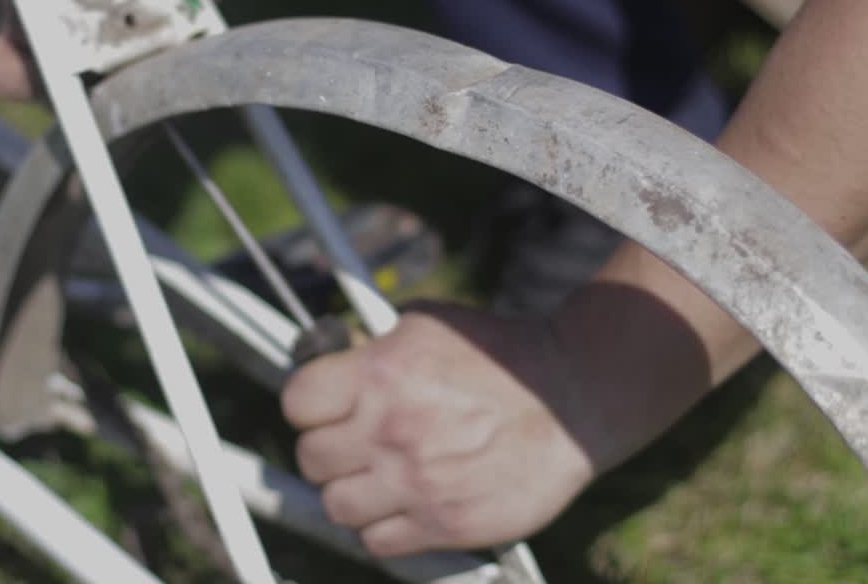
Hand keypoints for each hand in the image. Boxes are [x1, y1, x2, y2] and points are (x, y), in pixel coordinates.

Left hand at [281, 303, 594, 556]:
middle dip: (329, 450)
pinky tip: (405, 505)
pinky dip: (384, 529)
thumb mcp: (427, 325)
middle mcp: (389, 430)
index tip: (326, 409)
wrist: (571, 398)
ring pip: (337, 507)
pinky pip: (378, 543)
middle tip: (354, 444)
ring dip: (351, 494)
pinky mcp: (445, 524)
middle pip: (310, 459)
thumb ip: (372, 346)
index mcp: (380, 374)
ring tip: (378, 478)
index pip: (297, 403)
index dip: (310, 406)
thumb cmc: (500, 354)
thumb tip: (330, 359)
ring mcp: (416, 482)